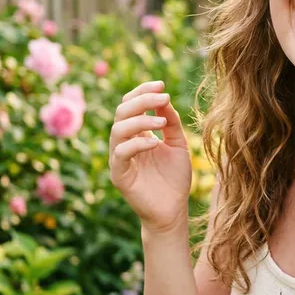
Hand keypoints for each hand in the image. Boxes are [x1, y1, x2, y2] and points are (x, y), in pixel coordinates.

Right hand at [109, 80, 192, 234]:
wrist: (173, 209)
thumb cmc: (175, 178)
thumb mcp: (178, 144)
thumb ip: (171, 122)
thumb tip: (164, 98)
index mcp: (136, 134)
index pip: (130, 105)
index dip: (142, 92)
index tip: (162, 84)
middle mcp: (124, 143)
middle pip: (121, 112)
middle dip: (141, 100)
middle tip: (163, 97)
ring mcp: (119, 159)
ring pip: (117, 130)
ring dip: (140, 120)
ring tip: (162, 122)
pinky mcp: (119, 175)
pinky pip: (121, 154)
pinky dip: (137, 143)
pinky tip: (155, 142)